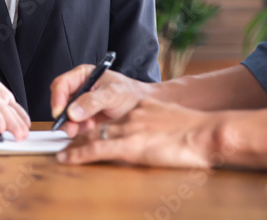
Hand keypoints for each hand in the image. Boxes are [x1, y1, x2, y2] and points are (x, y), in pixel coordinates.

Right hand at [49, 65, 150, 135]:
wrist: (143, 106)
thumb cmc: (130, 93)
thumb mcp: (113, 93)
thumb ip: (93, 101)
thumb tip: (73, 111)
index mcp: (83, 76)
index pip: (61, 84)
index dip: (57, 98)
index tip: (60, 112)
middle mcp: (79, 89)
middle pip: (60, 102)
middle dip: (63, 116)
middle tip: (71, 128)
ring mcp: (81, 105)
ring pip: (66, 116)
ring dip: (72, 125)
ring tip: (87, 126)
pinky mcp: (85, 118)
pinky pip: (74, 125)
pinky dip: (79, 130)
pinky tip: (91, 128)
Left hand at [56, 98, 232, 168]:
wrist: (205, 133)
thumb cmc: (199, 132)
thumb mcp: (176, 121)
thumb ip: (162, 125)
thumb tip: (161, 136)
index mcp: (143, 107)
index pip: (113, 114)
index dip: (96, 120)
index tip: (85, 125)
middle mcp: (132, 115)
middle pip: (98, 122)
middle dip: (79, 129)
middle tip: (65, 136)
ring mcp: (129, 130)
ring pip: (92, 134)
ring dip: (73, 143)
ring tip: (60, 149)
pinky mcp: (129, 146)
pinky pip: (96, 150)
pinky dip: (77, 154)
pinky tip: (66, 158)